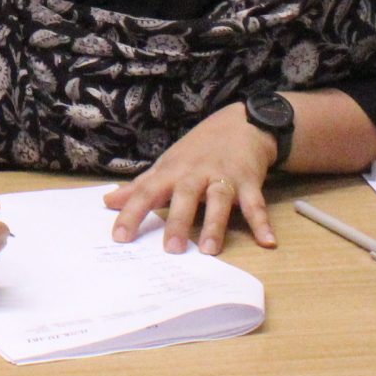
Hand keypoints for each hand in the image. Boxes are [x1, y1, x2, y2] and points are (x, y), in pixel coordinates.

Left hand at [102, 102, 278, 255]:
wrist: (239, 125)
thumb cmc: (196, 151)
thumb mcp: (166, 165)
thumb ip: (140, 186)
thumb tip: (107, 202)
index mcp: (171, 172)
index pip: (146, 193)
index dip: (131, 213)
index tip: (119, 237)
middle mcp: (196, 174)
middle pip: (185, 197)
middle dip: (178, 222)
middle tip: (171, 250)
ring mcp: (223, 177)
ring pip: (219, 200)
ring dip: (215, 225)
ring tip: (210, 251)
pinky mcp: (249, 181)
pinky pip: (256, 203)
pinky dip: (262, 222)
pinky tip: (267, 241)